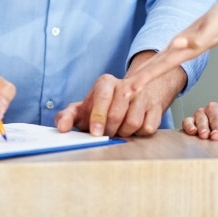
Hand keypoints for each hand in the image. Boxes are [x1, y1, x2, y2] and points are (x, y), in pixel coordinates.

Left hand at [55, 52, 186, 137]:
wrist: (133, 96)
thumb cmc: (102, 107)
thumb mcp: (83, 108)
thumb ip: (68, 116)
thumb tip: (61, 126)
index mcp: (105, 82)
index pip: (103, 96)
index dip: (98, 116)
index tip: (95, 133)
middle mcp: (126, 85)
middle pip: (117, 114)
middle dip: (109, 130)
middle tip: (106, 134)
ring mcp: (143, 95)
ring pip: (133, 123)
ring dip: (124, 133)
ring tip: (119, 130)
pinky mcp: (156, 108)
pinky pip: (148, 128)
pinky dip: (139, 134)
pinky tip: (134, 129)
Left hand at [123, 0, 217, 96]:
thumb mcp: (210, 28)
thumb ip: (196, 38)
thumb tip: (177, 43)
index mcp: (184, 51)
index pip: (159, 67)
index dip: (144, 78)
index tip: (129, 90)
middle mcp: (181, 50)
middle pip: (156, 68)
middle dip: (139, 81)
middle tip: (122, 94)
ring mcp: (182, 46)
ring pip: (160, 63)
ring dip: (145, 74)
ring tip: (131, 86)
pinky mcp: (185, 40)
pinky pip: (167, 53)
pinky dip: (156, 62)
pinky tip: (148, 68)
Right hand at [183, 99, 217, 143]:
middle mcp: (214, 107)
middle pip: (215, 114)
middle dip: (216, 125)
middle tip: (216, 137)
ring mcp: (201, 112)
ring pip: (201, 116)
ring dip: (202, 126)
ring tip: (204, 136)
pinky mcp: (191, 120)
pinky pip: (188, 120)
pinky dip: (189, 125)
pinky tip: (192, 132)